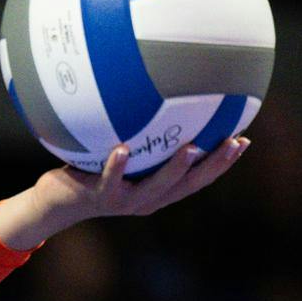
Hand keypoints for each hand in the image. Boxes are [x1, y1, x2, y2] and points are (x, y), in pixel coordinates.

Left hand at [0, 136, 249, 248]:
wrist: (57, 203)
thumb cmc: (90, 172)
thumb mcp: (121, 154)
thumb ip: (142, 138)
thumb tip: (158, 98)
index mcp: (158, 191)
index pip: (198, 178)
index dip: (223, 163)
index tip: (244, 140)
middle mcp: (147, 200)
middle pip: (188, 185)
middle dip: (213, 166)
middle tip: (234, 143)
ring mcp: (124, 201)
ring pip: (156, 187)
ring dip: (175, 169)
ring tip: (192, 147)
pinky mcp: (99, 197)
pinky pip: (110, 180)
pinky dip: (117, 166)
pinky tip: (123, 149)